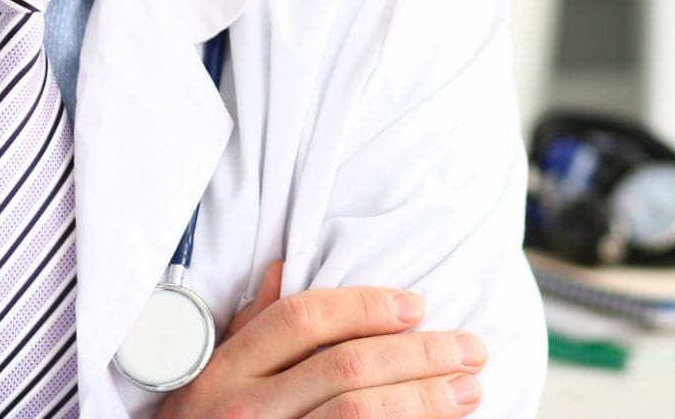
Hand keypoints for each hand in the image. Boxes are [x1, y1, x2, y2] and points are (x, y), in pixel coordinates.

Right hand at [156, 260, 485, 418]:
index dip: (364, 306)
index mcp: (222, 372)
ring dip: (424, 400)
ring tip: (469, 389)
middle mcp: (244, 410)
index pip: (301, 320)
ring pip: (358, 415)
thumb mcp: (205, 379)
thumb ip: (250, 328)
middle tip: (469, 347)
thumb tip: (286, 269)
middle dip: (418, 354)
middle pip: (345, 367)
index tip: (415, 305)